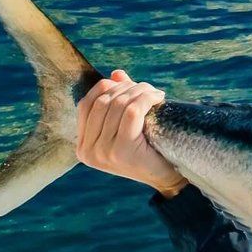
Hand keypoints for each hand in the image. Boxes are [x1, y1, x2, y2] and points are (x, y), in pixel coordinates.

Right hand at [75, 70, 185, 195]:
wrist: (168, 178)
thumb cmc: (148, 150)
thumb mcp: (128, 125)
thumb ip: (119, 101)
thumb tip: (116, 74)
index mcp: (83, 146)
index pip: (85, 104)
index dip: (106, 88)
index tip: (128, 85)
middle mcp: (88, 151)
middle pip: (103, 102)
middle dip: (127, 88)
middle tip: (147, 89)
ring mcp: (102, 152)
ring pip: (119, 104)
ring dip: (140, 91)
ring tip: (155, 93)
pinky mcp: (122, 150)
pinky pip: (132, 112)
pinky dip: (146, 99)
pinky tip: (158, 98)